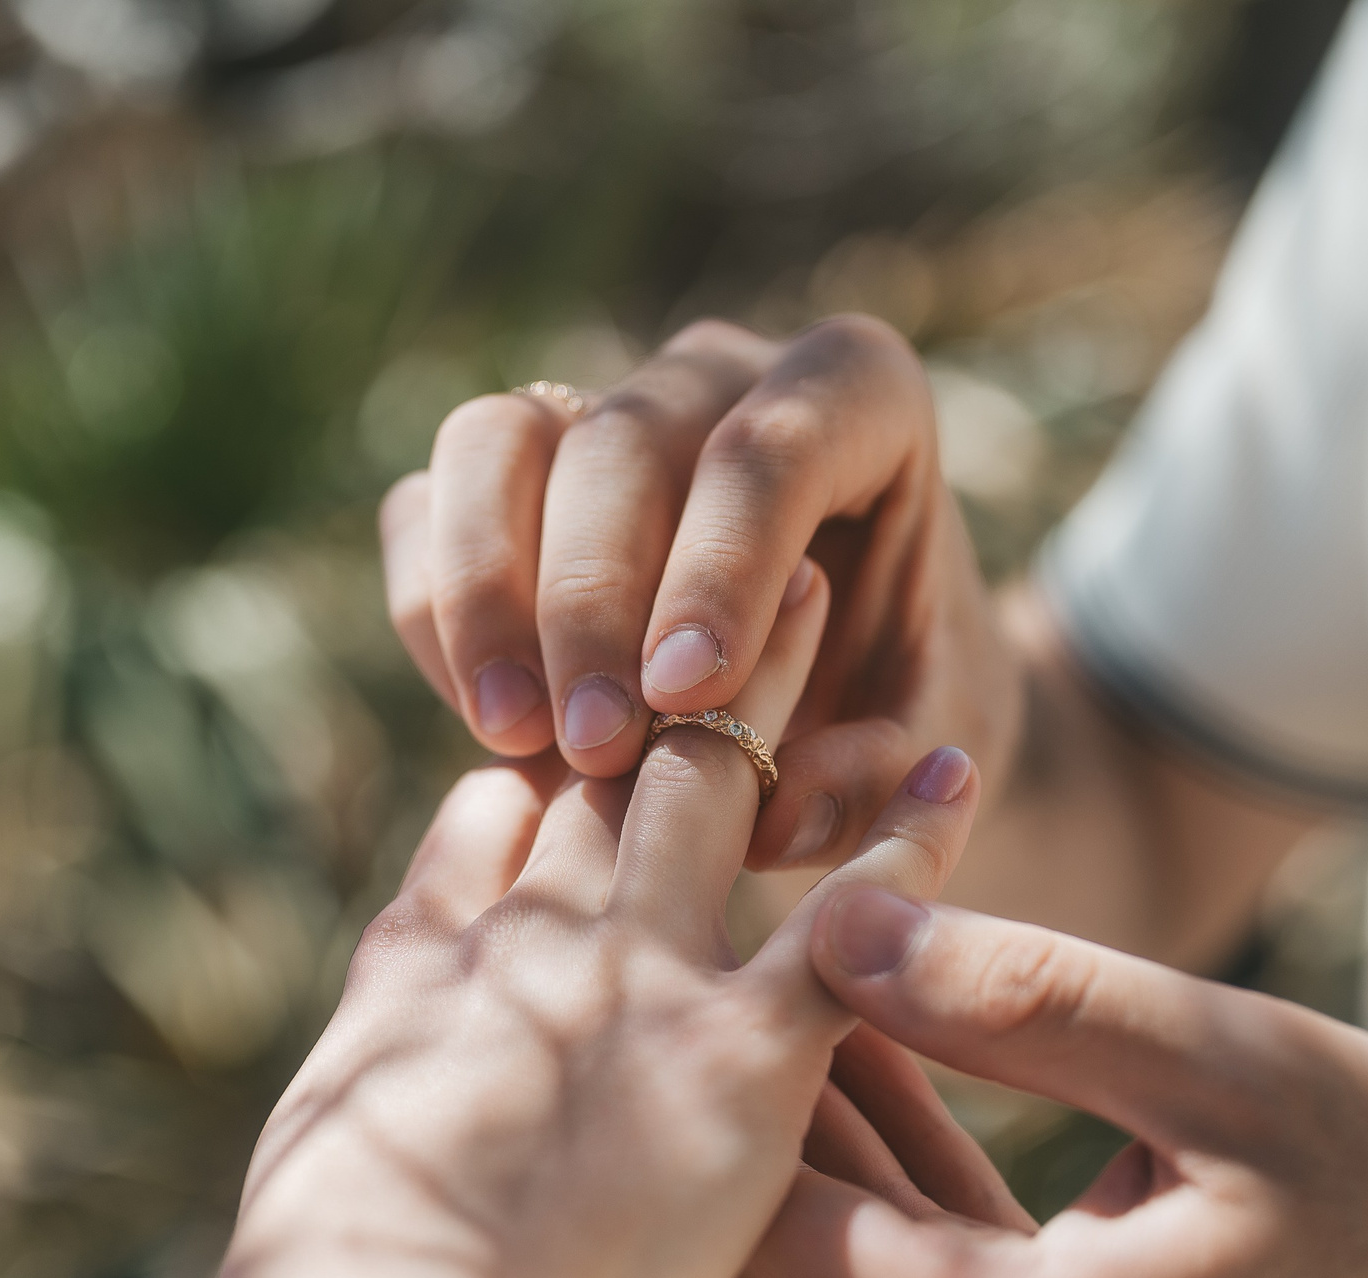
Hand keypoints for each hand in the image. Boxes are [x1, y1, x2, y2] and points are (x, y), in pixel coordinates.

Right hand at [178, 565, 982, 1277]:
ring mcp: (637, 982)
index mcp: (431, 959)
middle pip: (607, 763)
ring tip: (829, 595)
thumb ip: (401, 988)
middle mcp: (532, 935)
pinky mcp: (739, 1061)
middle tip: (728, 581)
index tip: (607, 690)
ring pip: (717, 790)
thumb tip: (427, 907)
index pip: (505, 807)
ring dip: (774, 692)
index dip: (562, 742)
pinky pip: (849, 922)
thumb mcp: (338, 1117)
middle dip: (667, 666)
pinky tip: (954, 770)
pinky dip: (908, 842)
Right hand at [379, 317, 1018, 872]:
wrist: (851, 690)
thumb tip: (787, 812)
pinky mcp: (506, 472)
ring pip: (496, 442)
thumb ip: (884, 771)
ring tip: (514, 738)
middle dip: (593, 603)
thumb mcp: (938, 739)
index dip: (721, 566)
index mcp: (859, 397)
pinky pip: (429, 504)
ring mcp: (598, 408)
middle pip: (622, 441)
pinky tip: (490, 723)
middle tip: (595, 751)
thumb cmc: (904, 692)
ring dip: (485, 593)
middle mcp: (719, 375)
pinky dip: (435, 610)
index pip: (774, 446)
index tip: (686, 697)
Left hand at [739, 891, 1367, 1277]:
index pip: (764, 1219)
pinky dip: (929, 1195)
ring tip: (817, 963)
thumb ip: (1025, 1000)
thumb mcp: (1243, 1072)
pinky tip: (910, 1064)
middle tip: (748, 918)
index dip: (728, 1067)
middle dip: (777, 1087)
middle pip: (803, 1251)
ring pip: (874, 1277)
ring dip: (852, 1134)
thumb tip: (840, 922)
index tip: (717, 935)